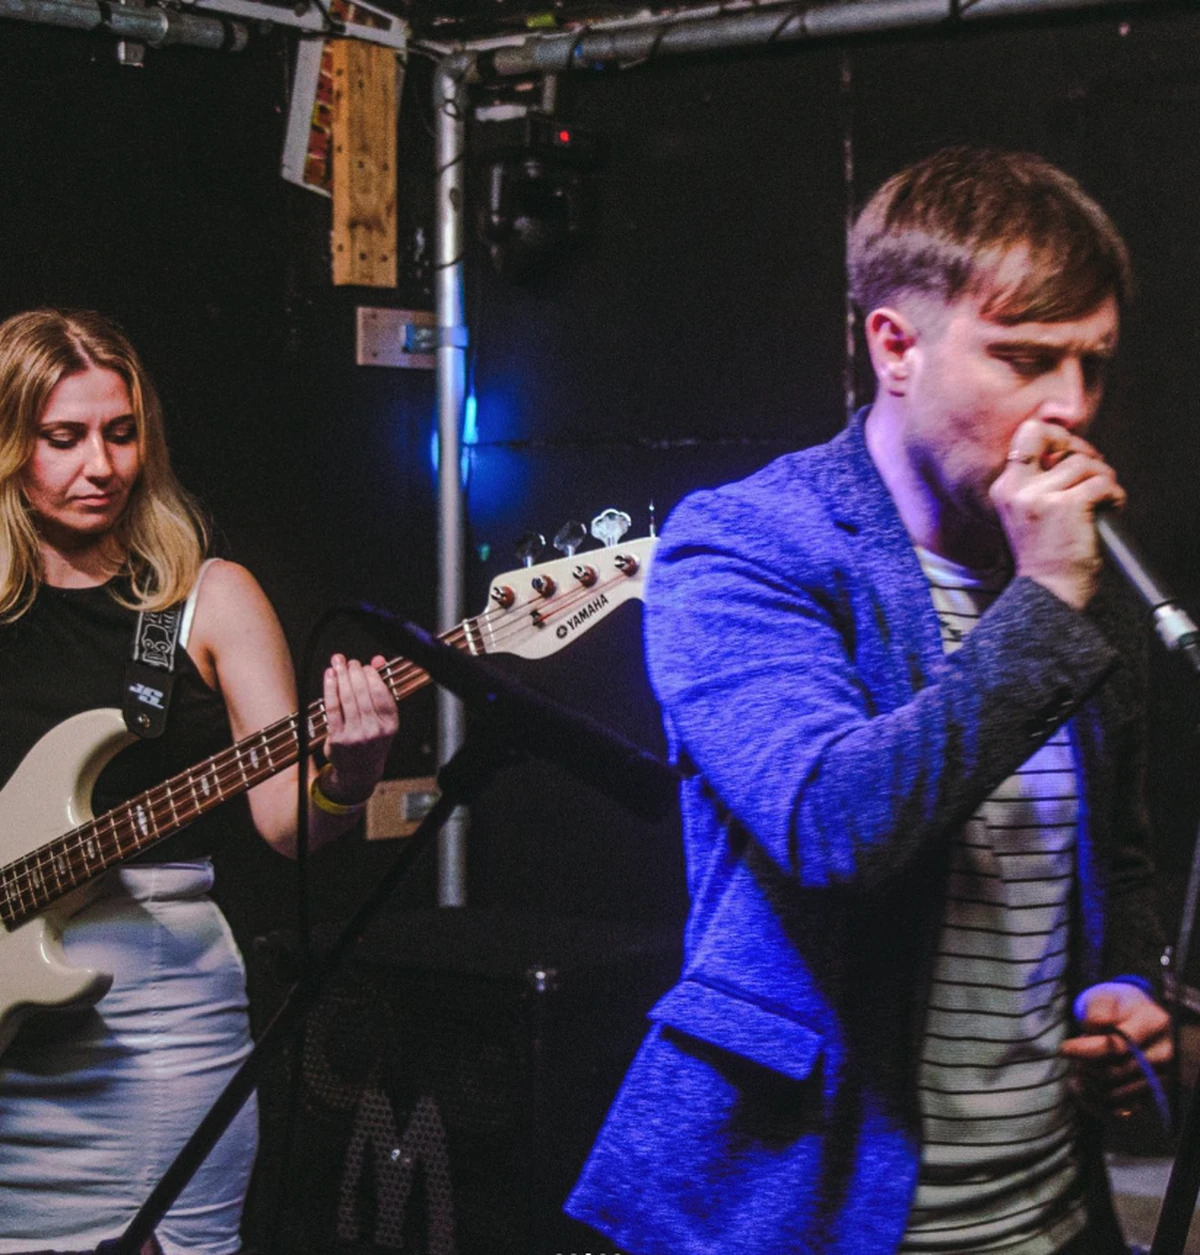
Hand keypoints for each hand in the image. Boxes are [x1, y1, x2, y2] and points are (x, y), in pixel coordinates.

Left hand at [321, 654, 398, 805]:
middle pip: (363, 693)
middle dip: (354, 672)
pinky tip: (329, 677)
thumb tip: (377, 660)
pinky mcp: (338, 738)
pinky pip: (333, 708)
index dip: (372, 676)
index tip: (365, 667)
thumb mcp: (382, 717)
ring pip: (347, 699)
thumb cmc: (371, 740)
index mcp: (390, 725)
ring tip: (338, 663)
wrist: (359, 771)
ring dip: (341, 676)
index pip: (381, 694)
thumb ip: (381, 687)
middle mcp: (374, 731)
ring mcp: (356, 735)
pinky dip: (330, 689)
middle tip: (348, 661)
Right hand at [989, 417, 1124, 610]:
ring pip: (1086, 463)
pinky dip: (1115, 496)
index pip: (1028, 433)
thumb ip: (1038, 481)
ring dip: (1104, 479)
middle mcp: (1017, 488)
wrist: (1048, 593)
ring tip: (1102, 501)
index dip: (1057, 437)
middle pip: (1059, 439)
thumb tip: (1072, 449)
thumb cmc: (1045, 556)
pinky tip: (1110, 510)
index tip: (1070, 455)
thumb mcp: (1026, 513)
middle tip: (1093, 475)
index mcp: (1005, 488)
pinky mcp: (1068, 506)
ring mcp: (1041, 496)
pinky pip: (1103, 483)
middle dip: (1085, 452)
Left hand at [1060, 981, 1171, 1116]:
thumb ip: (1098, 1012)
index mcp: (1155, 1023)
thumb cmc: (1114, 1006)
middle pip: (1116, 1073)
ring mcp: (1161, 1078)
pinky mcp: (1151, 1095)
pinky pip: (1120, 1112)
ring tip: (1079, 1068)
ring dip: (1089, 1084)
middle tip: (1072, 1055)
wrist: (1131, 1017)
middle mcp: (1164, 1053)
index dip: (1087, 1050)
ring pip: (1116, 1094)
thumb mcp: (1103, 998)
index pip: (1119, 1046)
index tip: (1064, 1048)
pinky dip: (1095, 1102)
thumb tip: (1096, 1028)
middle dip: (1086, 1066)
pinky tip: (1082, 1086)